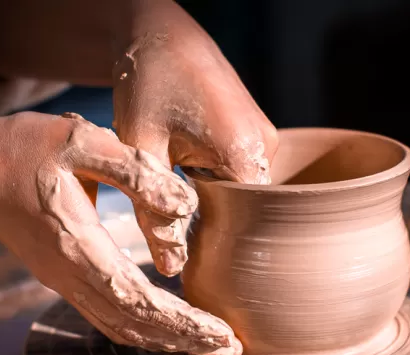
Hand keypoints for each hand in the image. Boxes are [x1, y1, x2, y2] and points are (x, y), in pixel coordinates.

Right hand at [0, 112, 242, 354]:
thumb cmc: (23, 148)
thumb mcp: (79, 140)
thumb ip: (134, 170)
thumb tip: (183, 204)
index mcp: (77, 243)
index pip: (138, 299)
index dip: (182, 322)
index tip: (221, 334)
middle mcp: (70, 273)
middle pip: (133, 325)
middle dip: (184, 340)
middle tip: (229, 347)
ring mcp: (63, 279)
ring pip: (119, 327)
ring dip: (165, 340)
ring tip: (207, 344)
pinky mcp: (63, 275)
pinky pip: (107, 315)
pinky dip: (142, 329)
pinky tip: (166, 326)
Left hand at [112, 29, 278, 276]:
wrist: (161, 32)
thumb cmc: (148, 82)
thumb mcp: (142, 146)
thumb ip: (153, 208)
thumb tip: (172, 268)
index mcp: (245, 152)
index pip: (249, 224)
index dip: (218, 241)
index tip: (187, 248)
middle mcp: (267, 146)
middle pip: (248, 209)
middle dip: (211, 219)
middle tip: (171, 215)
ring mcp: (266, 137)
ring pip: (243, 190)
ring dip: (211, 195)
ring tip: (176, 180)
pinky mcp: (255, 131)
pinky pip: (241, 170)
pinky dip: (214, 177)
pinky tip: (186, 164)